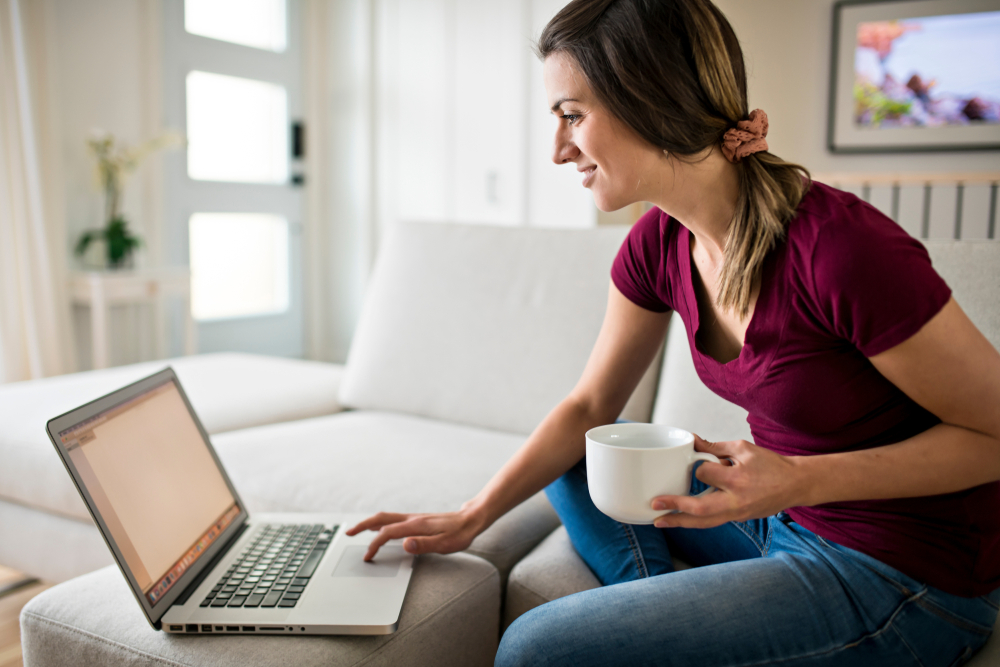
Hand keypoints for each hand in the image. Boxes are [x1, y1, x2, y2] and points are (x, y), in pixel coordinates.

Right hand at [345, 508, 486, 560]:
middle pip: (381, 519)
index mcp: (415, 525)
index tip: (368, 556)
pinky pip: (394, 519)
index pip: (388, 533)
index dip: (375, 544)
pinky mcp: (418, 520)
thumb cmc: (460, 534)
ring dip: (370, 523)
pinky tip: (381, 528)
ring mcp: (414, 518)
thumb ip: (424, 545)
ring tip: (358, 530)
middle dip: (363, 526)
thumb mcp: (445, 544)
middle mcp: (412, 519)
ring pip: (386, 517)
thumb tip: (405, 545)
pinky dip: (381, 522)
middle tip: (348, 533)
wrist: (471, 520)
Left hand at [649, 435, 803, 528]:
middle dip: (676, 508)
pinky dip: (695, 522)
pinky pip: (712, 522)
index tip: (694, 462)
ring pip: (705, 522)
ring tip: (658, 521)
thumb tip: (691, 440)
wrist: (796, 484)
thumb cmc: (770, 464)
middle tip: (655, 504)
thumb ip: (715, 446)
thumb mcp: (743, 448)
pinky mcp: (739, 519)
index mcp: (738, 479)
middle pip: (701, 509)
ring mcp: (738, 513)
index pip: (705, 474)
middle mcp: (737, 500)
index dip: (697, 467)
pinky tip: (679, 521)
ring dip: (680, 522)